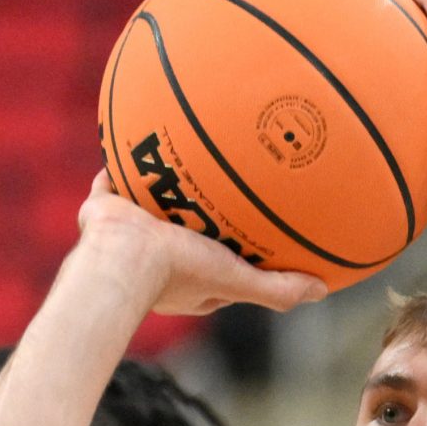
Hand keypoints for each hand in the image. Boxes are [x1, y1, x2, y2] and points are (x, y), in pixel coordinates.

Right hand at [73, 170, 326, 315]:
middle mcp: (156, 256)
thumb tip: (322, 290)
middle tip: (218, 189)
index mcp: (185, 280)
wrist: (121, 256)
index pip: (216, 266)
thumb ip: (278, 288)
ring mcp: (129, 232)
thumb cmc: (178, 271)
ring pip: (151, 203)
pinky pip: (116, 180)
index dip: (234, 252)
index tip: (252, 233)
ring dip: (164, 184)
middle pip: (183, 229)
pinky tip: (140, 135)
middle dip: (198, 212)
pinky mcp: (103, 209)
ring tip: (182, 155)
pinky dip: (125, 163)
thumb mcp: (237, 279)